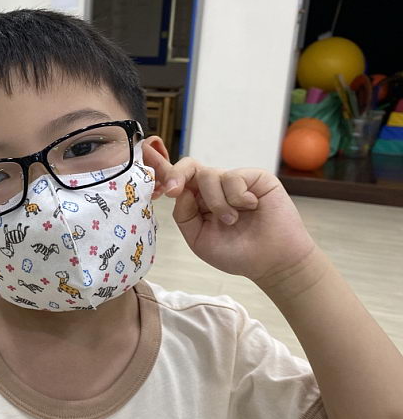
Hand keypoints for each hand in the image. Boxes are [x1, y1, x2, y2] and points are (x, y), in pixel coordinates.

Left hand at [142, 146, 316, 282]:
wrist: (271, 261)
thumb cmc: (236, 253)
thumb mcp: (199, 239)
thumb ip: (184, 215)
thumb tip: (178, 191)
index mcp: (198, 201)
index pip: (177, 181)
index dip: (161, 168)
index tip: (147, 157)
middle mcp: (214, 188)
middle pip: (189, 167)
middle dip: (176, 174)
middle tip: (172, 190)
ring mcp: (234, 181)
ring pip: (209, 175)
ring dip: (216, 202)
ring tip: (232, 220)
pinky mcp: (255, 177)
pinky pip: (233, 177)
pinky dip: (237, 197)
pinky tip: (251, 208)